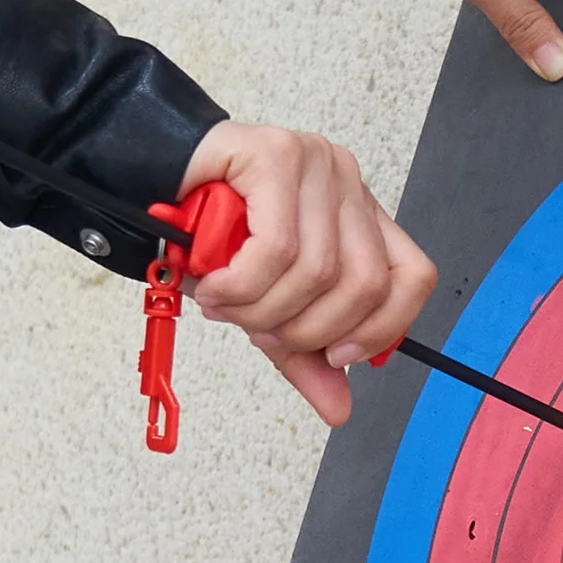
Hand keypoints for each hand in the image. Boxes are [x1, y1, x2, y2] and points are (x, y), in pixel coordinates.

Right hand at [181, 120, 436, 425]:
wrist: (150, 181)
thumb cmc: (212, 237)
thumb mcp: (270, 307)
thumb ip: (306, 355)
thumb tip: (338, 409)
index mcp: (360, 220)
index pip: (413, 277)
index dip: (383, 328)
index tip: (338, 355)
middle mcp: (346, 187)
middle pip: (364, 284)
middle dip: (306, 330)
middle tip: (259, 329)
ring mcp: (316, 165)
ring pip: (317, 271)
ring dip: (261, 310)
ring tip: (224, 305)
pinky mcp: (275, 153)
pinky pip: (275, 248)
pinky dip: (241, 286)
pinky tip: (216, 287)